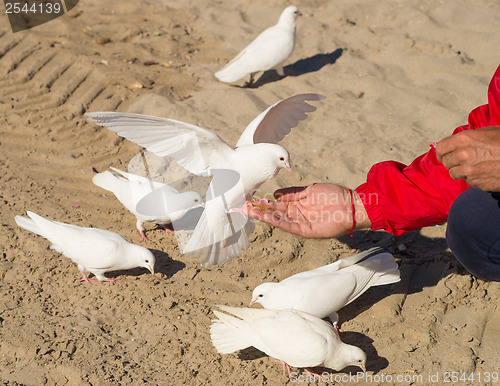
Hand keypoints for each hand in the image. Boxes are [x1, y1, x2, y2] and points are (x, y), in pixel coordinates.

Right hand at [247, 183, 370, 237]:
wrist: (352, 204)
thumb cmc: (334, 194)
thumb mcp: (309, 190)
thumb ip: (293, 193)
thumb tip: (276, 194)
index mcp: (298, 205)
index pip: (277, 205)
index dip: (264, 203)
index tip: (252, 199)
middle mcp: (297, 215)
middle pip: (274, 213)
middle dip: (259, 210)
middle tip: (244, 206)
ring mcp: (301, 223)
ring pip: (278, 220)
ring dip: (264, 216)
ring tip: (249, 211)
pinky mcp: (307, 231)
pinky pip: (288, 226)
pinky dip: (277, 222)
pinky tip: (266, 217)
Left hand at [436, 126, 499, 190]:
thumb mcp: (489, 132)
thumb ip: (470, 137)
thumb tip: (456, 142)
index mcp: (464, 139)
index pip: (440, 148)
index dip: (442, 152)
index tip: (444, 154)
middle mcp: (463, 155)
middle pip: (446, 162)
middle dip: (452, 161)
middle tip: (462, 160)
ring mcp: (469, 171)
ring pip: (454, 174)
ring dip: (461, 171)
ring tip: (474, 165)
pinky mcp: (477, 182)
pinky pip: (468, 181)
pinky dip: (473, 178)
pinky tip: (485, 171)